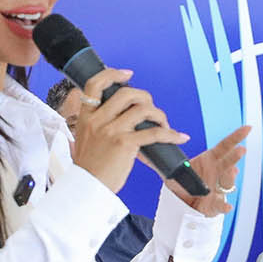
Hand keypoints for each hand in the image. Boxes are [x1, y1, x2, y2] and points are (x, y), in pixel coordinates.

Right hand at [69, 68, 188, 193]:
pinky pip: (154, 133)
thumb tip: (123, 118)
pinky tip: (178, 136)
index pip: (95, 84)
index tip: (127, 74)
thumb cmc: (89, 168)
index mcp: (86, 116)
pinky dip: (170, 134)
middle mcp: (98, 120)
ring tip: (162, 125)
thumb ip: (98, 125)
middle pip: (126, 94)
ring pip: (143, 109)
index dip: (113, 74)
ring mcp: (112, 131)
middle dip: (145, 97)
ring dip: (159, 115)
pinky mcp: (125, 144)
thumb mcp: (84, 139)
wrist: (86, 187)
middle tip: (150, 107)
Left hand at [170, 125, 249, 215]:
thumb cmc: (181, 185)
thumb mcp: (171, 173)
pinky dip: (224, 206)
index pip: (225, 146)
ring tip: (229, 175)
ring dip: (229, 178)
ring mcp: (218, 188)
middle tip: (241, 150)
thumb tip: (151, 154)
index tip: (247, 128)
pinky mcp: (215, 204)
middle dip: (235, 156)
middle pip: (229, 162)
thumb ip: (164, 164)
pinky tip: (227, 206)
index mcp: (210, 161)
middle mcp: (217, 173)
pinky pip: (221, 205)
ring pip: (228, 182)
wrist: (182, 206)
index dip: (236, 137)